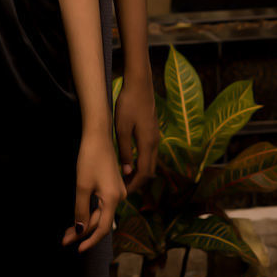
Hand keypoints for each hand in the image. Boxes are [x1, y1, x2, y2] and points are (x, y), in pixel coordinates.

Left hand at [61, 129, 125, 252]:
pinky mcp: (112, 184)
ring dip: (85, 222)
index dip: (90, 241)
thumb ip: (81, 210)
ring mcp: (116, 191)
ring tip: (68, 231)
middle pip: (100, 221)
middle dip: (82, 232)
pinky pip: (102, 204)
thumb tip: (80, 231)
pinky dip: (90, 212)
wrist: (98, 134)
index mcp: (113, 199)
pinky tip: (80, 216)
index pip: (103, 228)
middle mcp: (119, 197)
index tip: (77, 249)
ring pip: (101, 213)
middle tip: (64, 240)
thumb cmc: (90, 158)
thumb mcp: (82, 186)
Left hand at [115, 69, 159, 192]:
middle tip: (124, 188)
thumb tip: (127, 171)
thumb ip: (124, 151)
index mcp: (148, 144)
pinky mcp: (152, 130)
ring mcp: (155, 136)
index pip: (144, 173)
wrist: (139, 84)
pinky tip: (130, 159)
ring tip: (125, 176)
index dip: (135, 185)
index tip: (124, 192)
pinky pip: (149, 153)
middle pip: (150, 171)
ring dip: (140, 172)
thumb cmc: (128, 104)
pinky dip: (141, 161)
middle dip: (138, 181)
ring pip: (151, 162)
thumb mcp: (121, 128)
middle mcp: (155, 143)